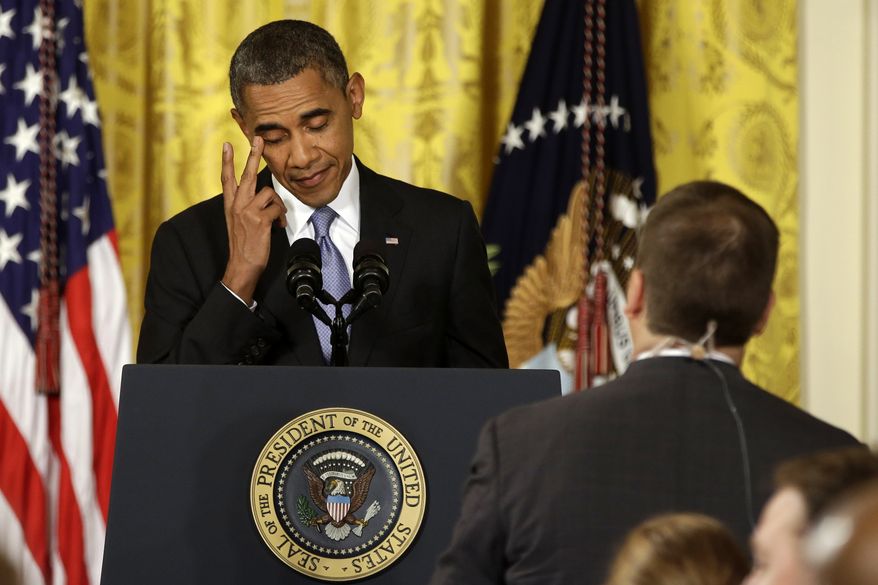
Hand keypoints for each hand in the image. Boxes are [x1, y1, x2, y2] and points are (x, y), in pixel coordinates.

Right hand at [220, 137, 287, 303]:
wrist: (242, 265)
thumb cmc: (244, 246)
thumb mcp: (239, 223)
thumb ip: (247, 208)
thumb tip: (264, 199)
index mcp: (231, 205)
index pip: (226, 178)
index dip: (226, 161)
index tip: (226, 144)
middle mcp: (237, 205)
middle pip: (246, 174)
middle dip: (253, 154)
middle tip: (258, 139)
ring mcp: (247, 211)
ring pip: (269, 193)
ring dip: (278, 206)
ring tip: (276, 219)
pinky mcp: (259, 219)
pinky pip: (277, 208)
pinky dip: (281, 217)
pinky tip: (277, 226)